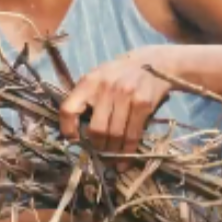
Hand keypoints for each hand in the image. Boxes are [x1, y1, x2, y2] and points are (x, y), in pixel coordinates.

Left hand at [58, 46, 172, 168]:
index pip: (68, 110)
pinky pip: (133, 134)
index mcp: (89, 82)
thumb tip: (76, 132)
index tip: (73, 139)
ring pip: (115, 135)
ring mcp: (126, 95)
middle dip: (97, 146)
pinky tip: (124, 159)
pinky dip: (128, 151)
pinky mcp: (143, 104)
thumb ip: (85, 98)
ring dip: (113, 152)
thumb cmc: (120, 73)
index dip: (67, 129)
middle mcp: (106, 88)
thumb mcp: (98, 77)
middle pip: (96, 129)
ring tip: (112, 159)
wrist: (154, 62)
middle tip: (99, 153)